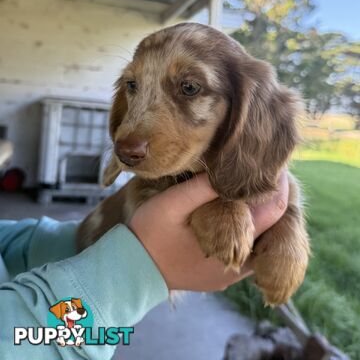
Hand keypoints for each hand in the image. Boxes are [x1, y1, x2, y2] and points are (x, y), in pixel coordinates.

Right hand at [129, 171, 288, 291]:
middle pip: (272, 229)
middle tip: (267, 171)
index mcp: (232, 247)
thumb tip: (233, 170)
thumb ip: (203, 188)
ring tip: (255, 187)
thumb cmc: (149, 233)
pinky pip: (245, 251)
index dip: (277, 185)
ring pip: (260, 241)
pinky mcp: (219, 275)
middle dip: (271, 198)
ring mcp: (229, 274)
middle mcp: (237, 267)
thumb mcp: (172, 203)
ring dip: (260, 214)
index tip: (276, 164)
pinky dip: (248, 230)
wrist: (130, 268)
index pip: (273, 212)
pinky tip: (239, 211)